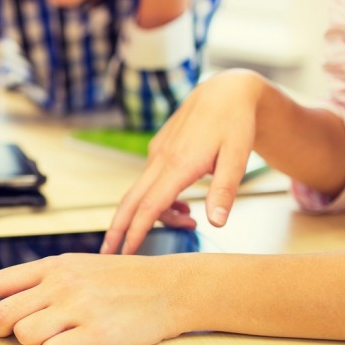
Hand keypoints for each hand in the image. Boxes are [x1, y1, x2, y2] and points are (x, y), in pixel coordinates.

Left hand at [0, 253, 184, 344]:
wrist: (168, 287)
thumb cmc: (123, 279)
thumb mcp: (77, 265)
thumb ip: (42, 279)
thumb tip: (5, 297)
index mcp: (52, 266)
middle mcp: (60, 285)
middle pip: (3, 315)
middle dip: (2, 331)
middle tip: (16, 333)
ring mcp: (77, 309)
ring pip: (24, 335)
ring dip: (34, 343)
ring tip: (57, 336)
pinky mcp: (96, 334)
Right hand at [102, 70, 262, 254]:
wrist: (226, 90)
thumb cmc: (235, 123)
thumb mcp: (238, 157)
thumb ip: (225, 190)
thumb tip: (217, 222)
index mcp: (178, 164)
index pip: (150, 206)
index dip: (137, 231)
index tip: (126, 252)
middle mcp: (161, 160)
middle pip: (130, 201)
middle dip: (118, 229)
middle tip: (106, 254)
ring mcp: (157, 154)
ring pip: (143, 193)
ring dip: (154, 216)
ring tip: (188, 224)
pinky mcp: (159, 150)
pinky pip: (150, 182)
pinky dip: (158, 200)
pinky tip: (184, 205)